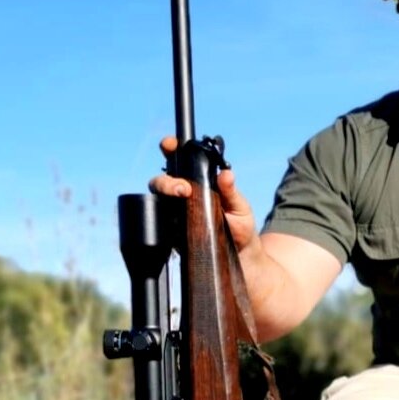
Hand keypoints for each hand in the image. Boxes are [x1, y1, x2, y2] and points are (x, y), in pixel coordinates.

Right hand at [148, 135, 257, 252]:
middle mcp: (183, 194)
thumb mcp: (240, 207)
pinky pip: (158, 220)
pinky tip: (173, 218)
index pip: (180, 160)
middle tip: (184, 188)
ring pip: (157, 196)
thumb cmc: (241, 227)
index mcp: (199, 182)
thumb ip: (231, 191)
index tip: (171, 144)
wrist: (240, 255)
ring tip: (182, 195)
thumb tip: (226, 174)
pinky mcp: (171, 230)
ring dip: (165, 190)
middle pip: (163, 179)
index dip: (172, 148)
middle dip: (169, 179)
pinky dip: (161, 216)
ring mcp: (174, 212)